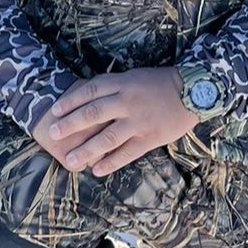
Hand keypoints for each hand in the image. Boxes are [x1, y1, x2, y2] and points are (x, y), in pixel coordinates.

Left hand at [32, 68, 199, 176]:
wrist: (194, 91)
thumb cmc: (160, 84)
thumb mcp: (134, 77)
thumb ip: (112, 86)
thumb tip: (86, 96)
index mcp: (122, 84)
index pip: (90, 91)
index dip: (70, 101)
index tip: (54, 111)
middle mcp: (127, 102)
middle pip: (93, 113)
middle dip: (71, 125)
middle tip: (53, 134)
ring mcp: (139, 121)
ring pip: (108, 137)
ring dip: (86, 150)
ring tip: (70, 161)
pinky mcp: (150, 138)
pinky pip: (127, 152)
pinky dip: (111, 162)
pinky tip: (97, 170)